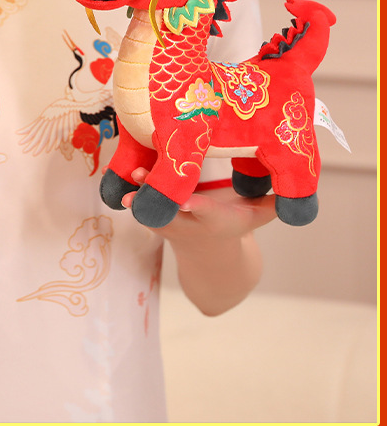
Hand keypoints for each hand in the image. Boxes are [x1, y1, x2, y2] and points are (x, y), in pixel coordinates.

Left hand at [121, 168, 276, 313]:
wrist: (209, 259)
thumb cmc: (236, 225)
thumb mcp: (257, 218)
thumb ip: (273, 203)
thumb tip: (302, 190)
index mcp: (215, 222)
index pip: (206, 214)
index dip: (196, 207)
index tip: (185, 200)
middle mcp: (188, 224)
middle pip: (168, 209)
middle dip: (155, 195)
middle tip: (141, 176)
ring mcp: (167, 223)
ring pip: (149, 206)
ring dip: (139, 191)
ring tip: (132, 171)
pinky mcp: (153, 216)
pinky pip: (140, 201)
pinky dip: (133, 187)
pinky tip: (124, 166)